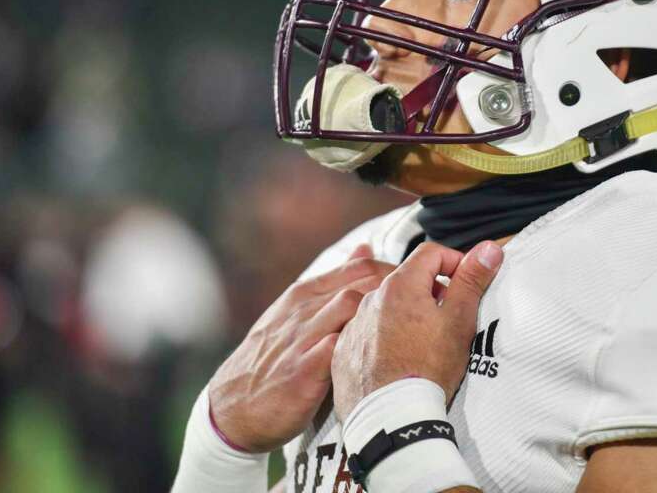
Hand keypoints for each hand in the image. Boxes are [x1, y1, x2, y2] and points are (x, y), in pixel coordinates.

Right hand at [208, 245, 395, 452]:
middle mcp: (303, 311)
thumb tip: (365, 250)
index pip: (358, 268)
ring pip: (351, 307)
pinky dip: (362, 346)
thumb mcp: (295, 314)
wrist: (234, 407)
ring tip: (411, 325)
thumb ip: (332, 283)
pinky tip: (384, 353)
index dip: (392, 274)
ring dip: (384, 313)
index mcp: (303, 295)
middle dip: (396, 290)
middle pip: (361, 283)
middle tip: (422, 305)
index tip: (414, 289)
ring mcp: (302, 339)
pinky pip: (338, 348)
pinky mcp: (304, 371)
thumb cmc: (272, 360)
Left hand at [331, 240, 502, 422]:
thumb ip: (472, 280)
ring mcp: (353, 325)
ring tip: (422, 344)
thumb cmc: (428, 369)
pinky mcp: (343, 351)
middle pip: (407, 280)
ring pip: (385, 307)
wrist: (391, 419)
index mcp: (400, 285)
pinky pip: (366, 333)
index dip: (455, 263)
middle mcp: (370, 299)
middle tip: (448, 319)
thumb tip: (489, 248)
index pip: (431, 253)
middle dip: (431, 292)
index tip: (466, 284)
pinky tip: (396, 360)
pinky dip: (382, 338)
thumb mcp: (459, 322)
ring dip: (405, 315)